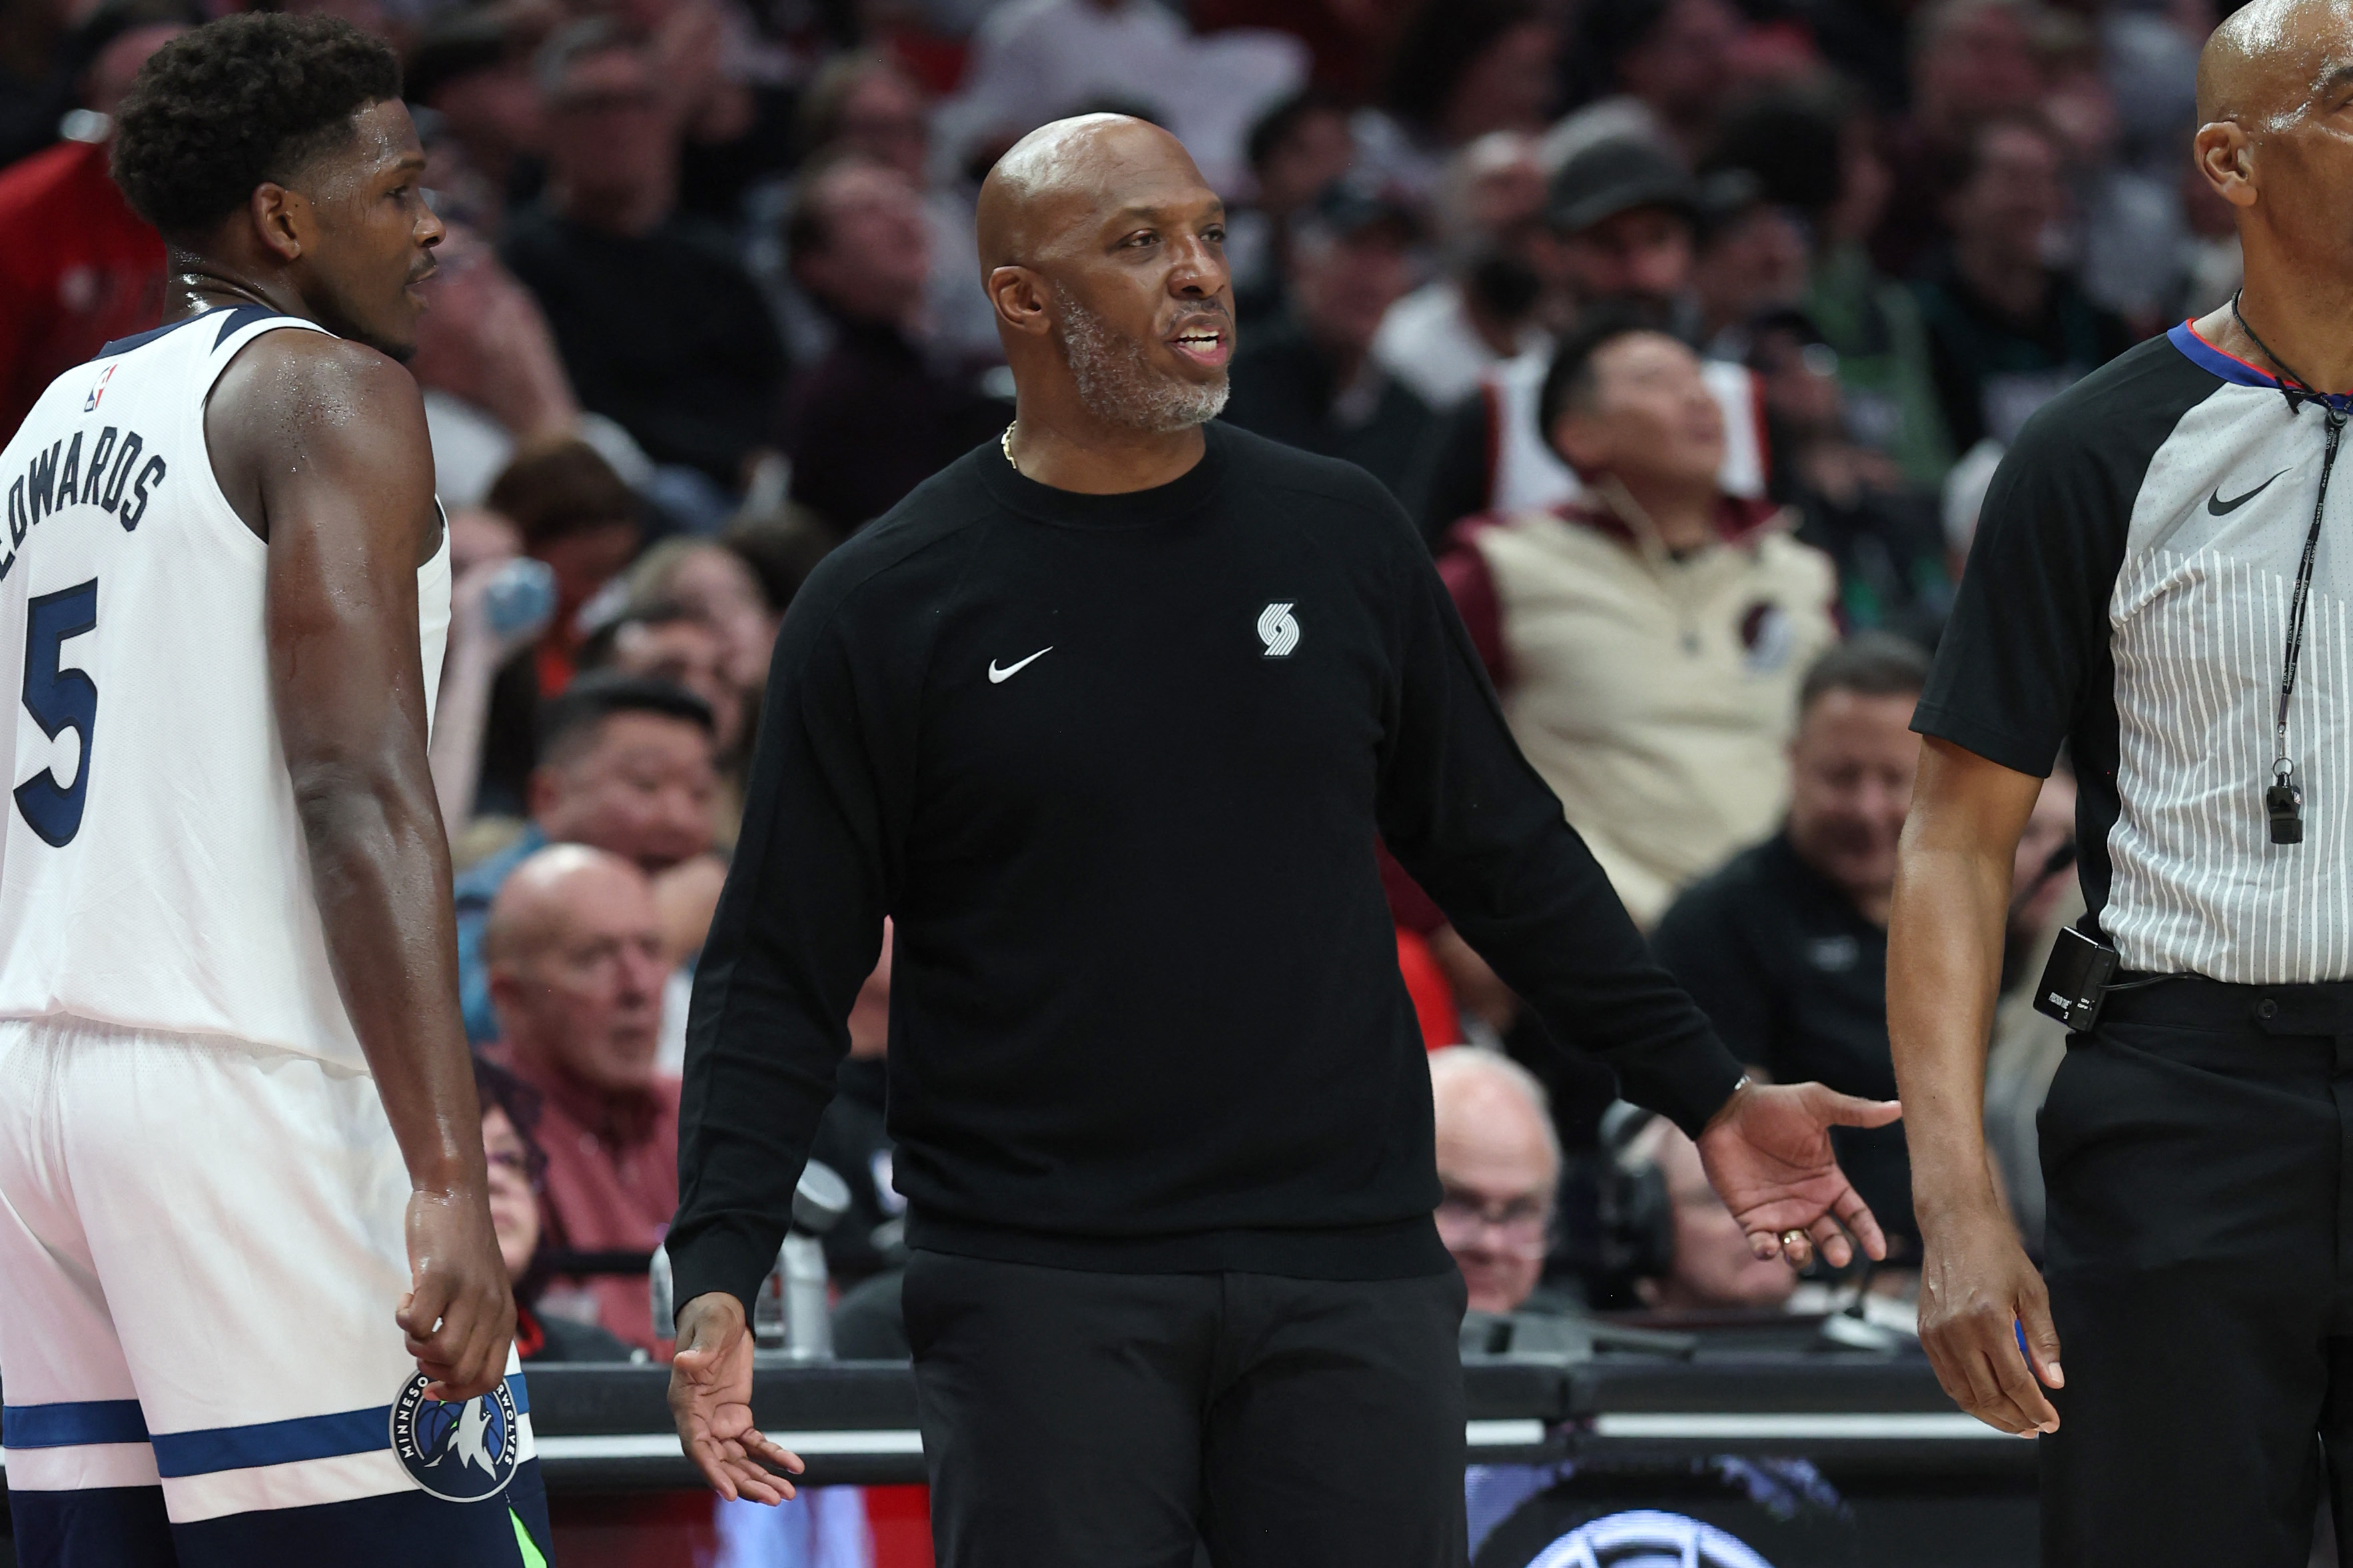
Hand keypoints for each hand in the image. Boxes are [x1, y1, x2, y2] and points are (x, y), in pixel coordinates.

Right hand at [395, 1186, 514, 1401]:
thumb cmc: (462, 1246)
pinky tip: (406, 1297)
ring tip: (415, 1317)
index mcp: (505, 1316)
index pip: (488, 1379)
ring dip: (415, 1345)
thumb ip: (476, 1324)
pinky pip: (418, 1324)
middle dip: (431, 1368)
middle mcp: (493, 1307)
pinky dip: (404, 1320)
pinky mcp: (441, 1276)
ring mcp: (468, 1292)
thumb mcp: (483, 1289)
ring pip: (440, 1352)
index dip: (457, 1394)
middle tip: (420, 1341)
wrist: (455, 1191)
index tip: (431, 1388)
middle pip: (460, 1371)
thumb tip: (449, 1370)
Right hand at [670, 1292, 805, 1502]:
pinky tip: (794, 1466)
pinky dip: (773, 1456)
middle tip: (774, 1499)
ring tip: (786, 1495)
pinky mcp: (737, 1417)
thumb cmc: (711, 1317)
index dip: (712, 1472)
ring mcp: (718, 1422)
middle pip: (720, 1462)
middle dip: (746, 1483)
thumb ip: (699, 1350)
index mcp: (685, 1404)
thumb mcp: (709, 1329)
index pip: (696, 1447)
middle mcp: (698, 1420)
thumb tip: (685, 1361)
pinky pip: (755, 1444)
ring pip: (738, 1460)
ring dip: (761, 1477)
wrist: (724, 1311)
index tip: (730, 1494)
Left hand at [1694, 1080, 1901, 1268]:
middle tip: (1838, 1257)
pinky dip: (1766, 1251)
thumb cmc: (1774, 1105)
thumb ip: (1855, 1112)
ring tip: (1798, 1247)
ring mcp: (1779, 1213)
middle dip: (1836, 1250)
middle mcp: (1808, 1204)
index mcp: (1829, 1183)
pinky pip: (1761, 1244)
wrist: (1726, 1109)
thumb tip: (1897, 1107)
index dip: (1868, 1234)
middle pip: (1831, 1238)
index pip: (1856, 1216)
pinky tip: (1768, 1247)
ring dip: (1801, 1255)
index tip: (1878, 1252)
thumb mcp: (1817, 1105)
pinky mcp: (1750, 1217)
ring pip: (1798, 1247)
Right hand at [1916, 1199, 2061, 1434]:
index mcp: (1987, 1319)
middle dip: (2016, 1418)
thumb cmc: (1995, 1251)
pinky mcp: (1924, 1332)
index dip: (2036, 1409)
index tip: (2051, 1421)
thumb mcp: (2033, 1292)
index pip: (2015, 1383)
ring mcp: (1935, 1334)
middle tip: (2036, 1426)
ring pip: (1963, 1393)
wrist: (1954, 1225)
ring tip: (2014, 1421)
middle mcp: (1956, 1330)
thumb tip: (2053, 1381)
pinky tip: (1987, 1399)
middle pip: (1988, 1395)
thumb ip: (2043, 1340)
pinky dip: (1967, 1395)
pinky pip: (1946, 1377)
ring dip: (1991, 1414)